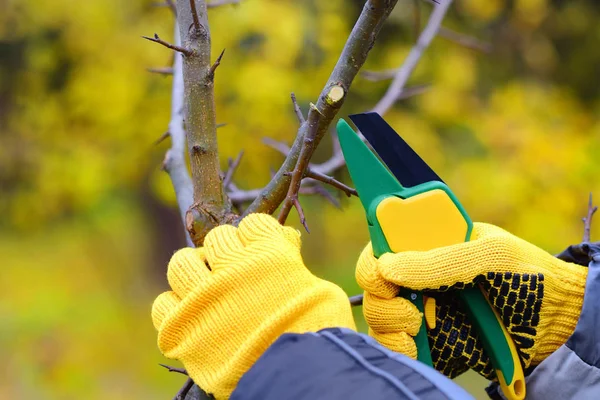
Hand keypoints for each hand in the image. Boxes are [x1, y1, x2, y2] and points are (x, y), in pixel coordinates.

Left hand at [152, 213, 355, 398]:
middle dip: (227, 250)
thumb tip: (286, 243)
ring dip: (194, 270)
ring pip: (181, 264)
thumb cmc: (317, 331)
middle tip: (234, 269)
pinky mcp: (182, 328)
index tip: (261, 247)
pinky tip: (190, 314)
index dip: (257, 236)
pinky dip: (175, 307)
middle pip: (217, 238)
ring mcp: (202, 297)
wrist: (297, 375)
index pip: (253, 223)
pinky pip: (163, 304)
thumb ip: (295, 264)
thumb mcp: (319, 290)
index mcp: (266, 253)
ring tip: (205, 285)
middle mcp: (230, 267)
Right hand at [356, 222, 587, 378]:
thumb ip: (440, 261)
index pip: (385, 241)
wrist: (557, 325)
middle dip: (380, 293)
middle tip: (407, 304)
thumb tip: (388, 266)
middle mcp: (421, 275)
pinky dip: (395, 346)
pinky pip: (395, 344)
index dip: (375, 253)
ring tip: (417, 326)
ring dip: (388, 320)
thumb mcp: (490, 256)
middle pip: (374, 280)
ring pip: (378, 313)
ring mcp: (423, 307)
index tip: (382, 270)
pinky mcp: (428, 340)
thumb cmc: (530, 276)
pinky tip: (413, 346)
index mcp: (433, 244)